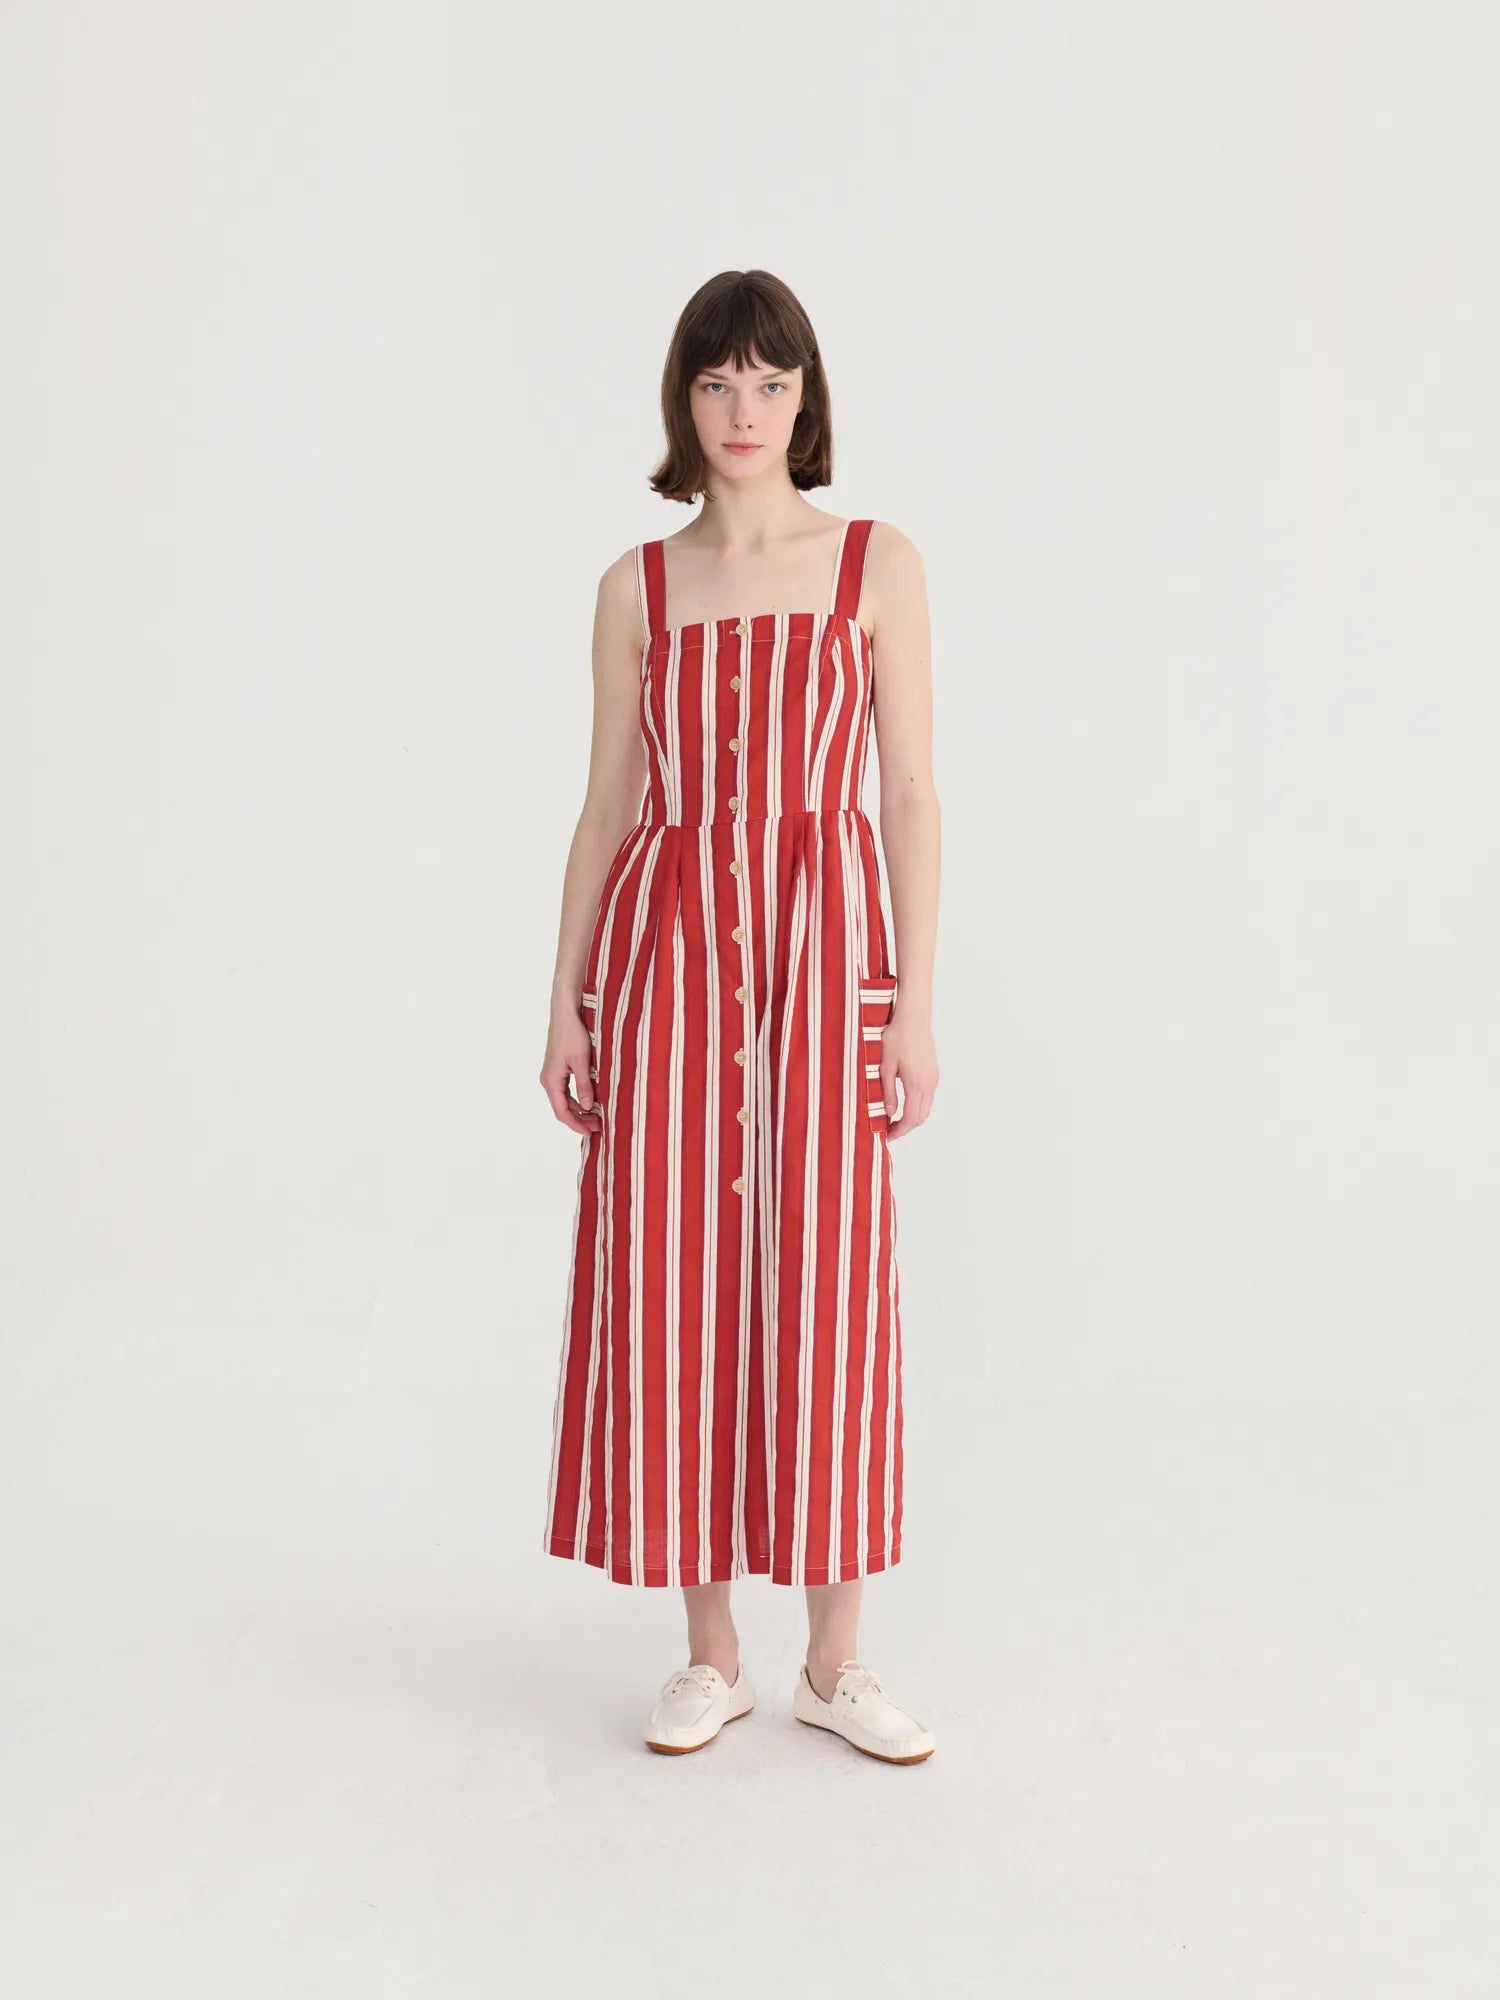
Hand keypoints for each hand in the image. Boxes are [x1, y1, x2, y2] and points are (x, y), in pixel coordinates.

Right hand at [541, 1002, 604, 1136]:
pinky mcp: (559, 1068)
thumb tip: (588, 1107)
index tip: (591, 1133)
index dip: (576, 1125)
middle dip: (580, 1119)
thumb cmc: (572, 1034)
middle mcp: (549, 1080)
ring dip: (580, 1109)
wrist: (565, 1013)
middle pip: (563, 1108)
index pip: (562, 1112)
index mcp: (551, 1080)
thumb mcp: (582, 1062)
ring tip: (598, 1116)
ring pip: (566, 1100)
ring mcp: (553, 1074)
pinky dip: (579, 1098)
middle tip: (599, 1126)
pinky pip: (567, 1090)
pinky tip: (592, 1100)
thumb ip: (585, 1086)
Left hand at [882, 1010, 936, 1139]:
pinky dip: (918, 1107)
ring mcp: (933, 1078)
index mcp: (916, 1084)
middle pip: (921, 1117)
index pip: (910, 1118)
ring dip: (912, 1118)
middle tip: (889, 1131)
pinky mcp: (933, 1072)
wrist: (914, 1017)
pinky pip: (928, 1097)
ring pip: (926, 1108)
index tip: (887, 1136)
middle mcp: (929, 1084)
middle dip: (906, 1128)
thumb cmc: (896, 1037)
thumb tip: (889, 1113)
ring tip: (894, 1120)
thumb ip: (887, 1091)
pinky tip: (904, 1104)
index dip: (899, 1131)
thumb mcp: (885, 1066)